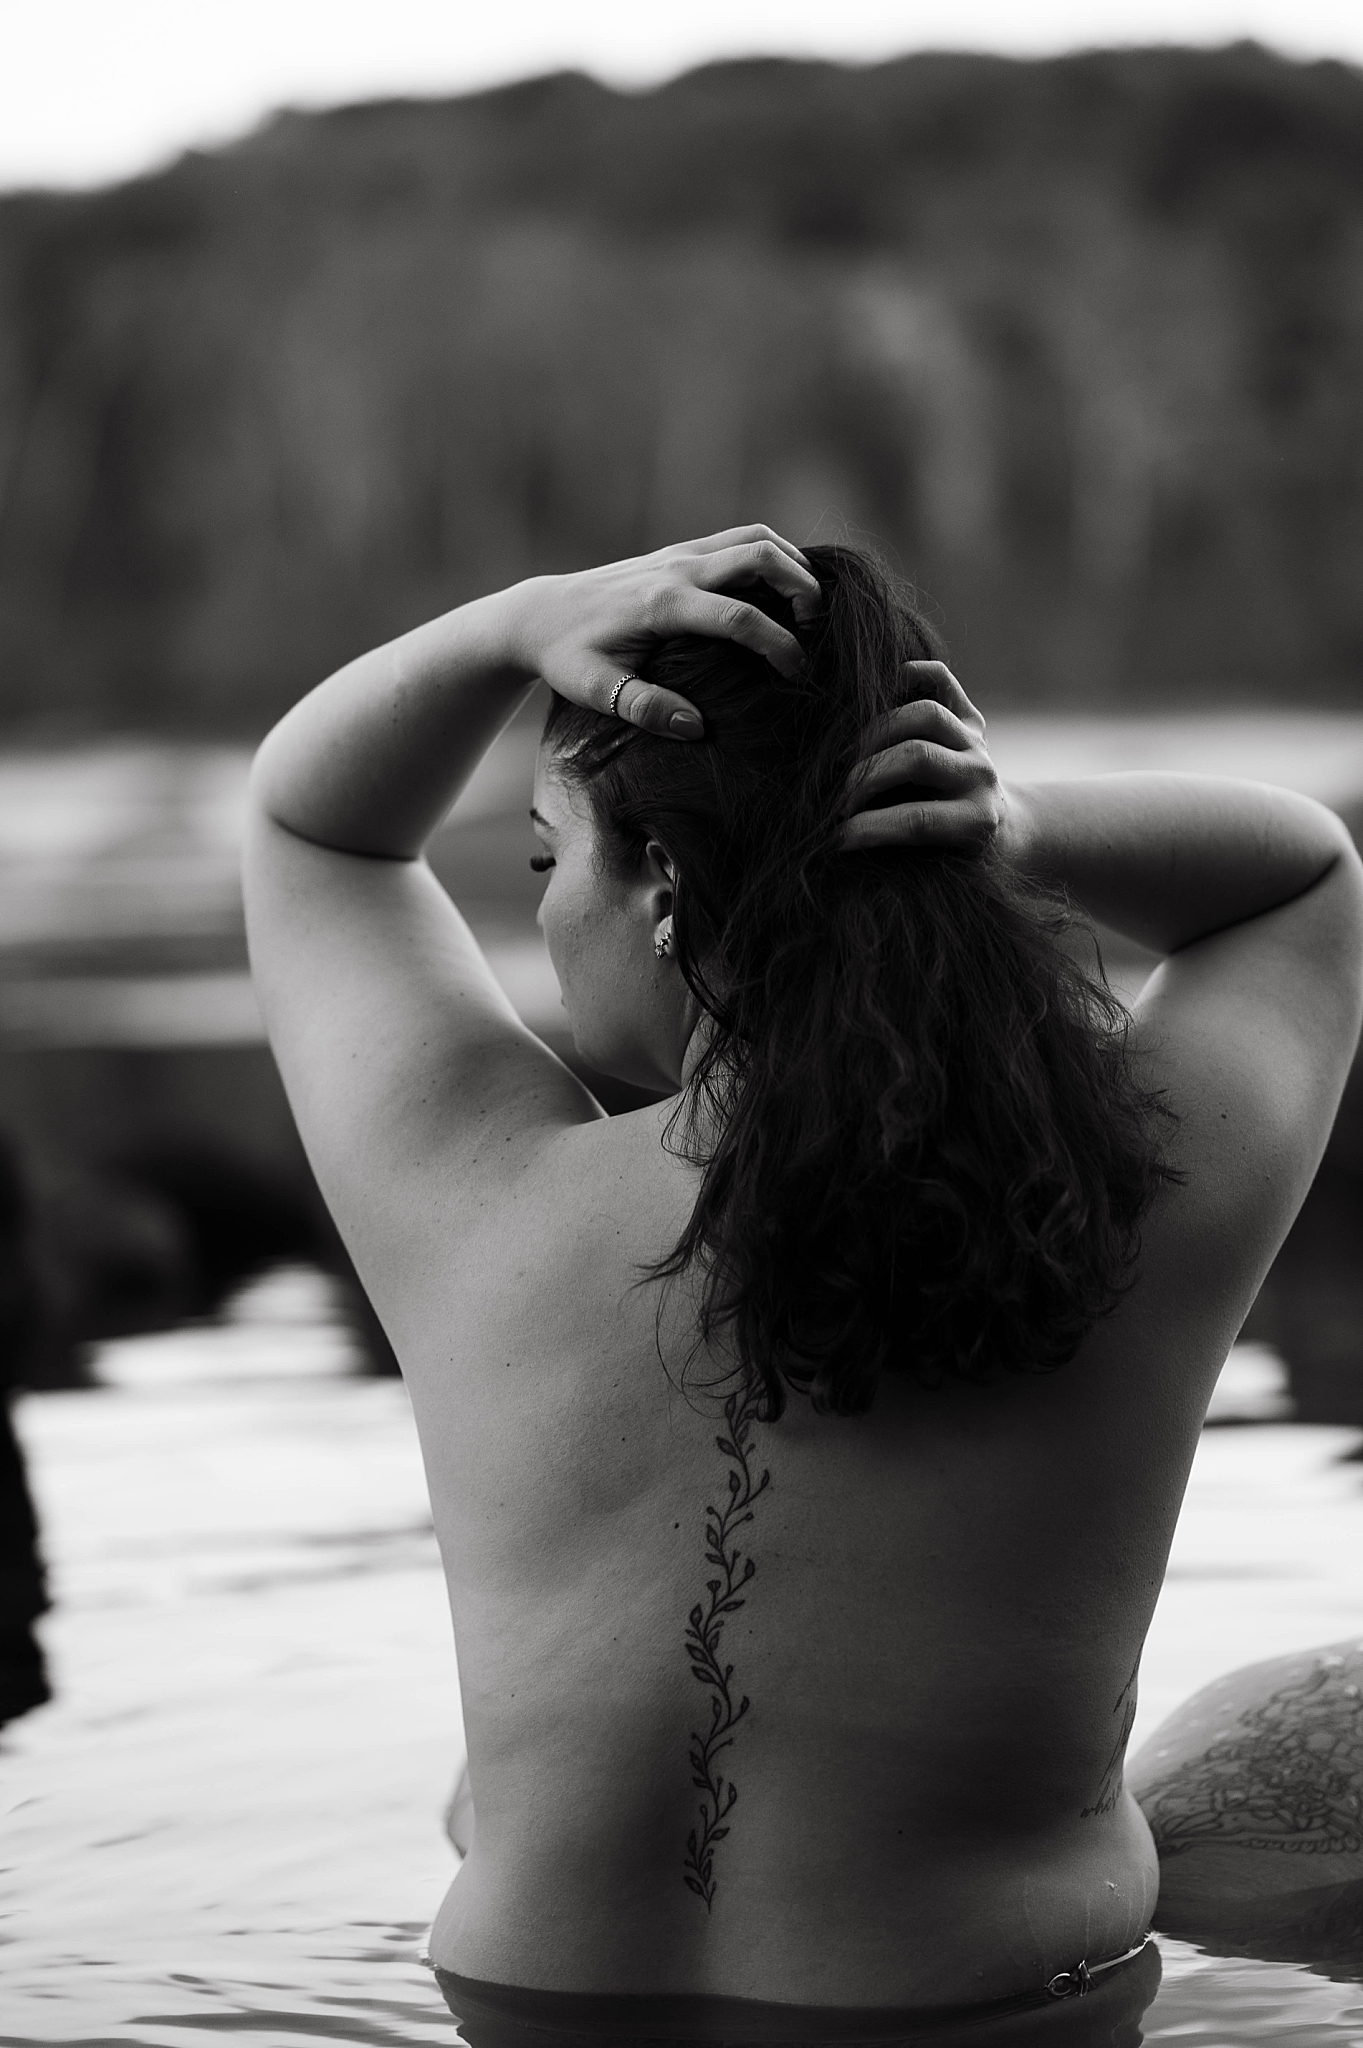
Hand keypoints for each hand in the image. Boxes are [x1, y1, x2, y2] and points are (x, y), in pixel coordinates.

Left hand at [502, 526, 819, 739]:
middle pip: (761, 555)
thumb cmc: (567, 658)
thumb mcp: (595, 691)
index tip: (797, 674)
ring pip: (756, 538)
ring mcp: (681, 554)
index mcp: (662, 605)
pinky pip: (741, 540)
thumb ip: (645, 708)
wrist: (539, 614)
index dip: (778, 644)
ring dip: (793, 564)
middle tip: (818, 630)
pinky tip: (784, 590)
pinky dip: (774, 556)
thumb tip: (695, 726)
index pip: (738, 617)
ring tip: (810, 609)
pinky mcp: (681, 552)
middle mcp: (677, 569)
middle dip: (803, 588)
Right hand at [842, 661, 1003, 851]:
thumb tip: (832, 843)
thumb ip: (897, 854)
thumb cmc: (953, 863)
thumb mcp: (934, 870)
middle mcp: (981, 775)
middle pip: (916, 757)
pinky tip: (879, 691)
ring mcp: (976, 742)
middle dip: (865, 777)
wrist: (1001, 836)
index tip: (835, 839)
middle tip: (834, 799)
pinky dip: (909, 674)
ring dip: (874, 733)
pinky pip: (941, 680)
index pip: (917, 820)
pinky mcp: (969, 718)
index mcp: (978, 821)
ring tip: (845, 757)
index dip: (868, 828)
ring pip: (924, 714)